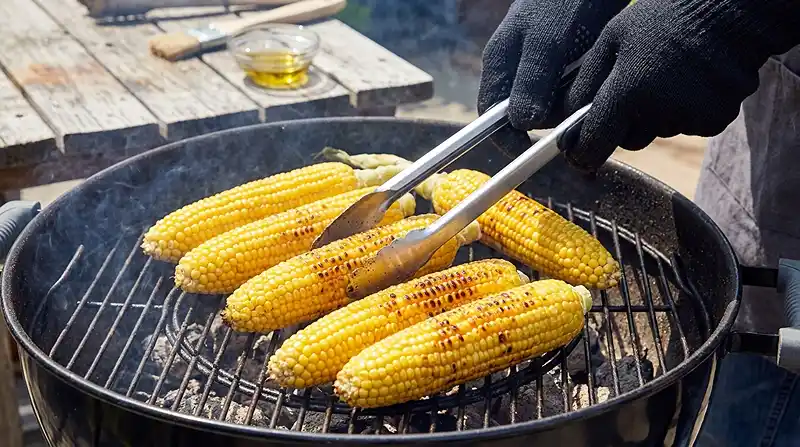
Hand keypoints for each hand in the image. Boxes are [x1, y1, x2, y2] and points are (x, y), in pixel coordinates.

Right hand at [478, 0, 628, 156]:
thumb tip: (520, 124)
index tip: (532, 156)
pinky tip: (599, 90)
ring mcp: (539, 66)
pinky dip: (582, 97)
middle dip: (547, 127)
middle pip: (522, 115)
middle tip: (576, 126)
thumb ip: (533, 81)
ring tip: (592, 105)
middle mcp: (516, 68)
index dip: (507, 142)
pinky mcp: (563, 62)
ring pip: (548, 106)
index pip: (491, 118)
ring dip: (569, 111)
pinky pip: (568, 92)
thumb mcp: (549, 40)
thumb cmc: (567, 0)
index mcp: (500, 63)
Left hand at [562, 0, 799, 171]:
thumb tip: (566, 118)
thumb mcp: (613, 39)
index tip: (577, 154)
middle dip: (625, 125)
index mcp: (627, 91)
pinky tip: (692, 82)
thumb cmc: (664, 18)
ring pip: (659, 132)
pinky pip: (688, 126)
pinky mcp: (715, 121)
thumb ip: (586, 81)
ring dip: (657, 115)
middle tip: (635, 88)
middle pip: (629, 141)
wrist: (731, 10)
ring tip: (668, 76)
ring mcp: (689, 119)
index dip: (582, 153)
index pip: (594, 144)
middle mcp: (658, 112)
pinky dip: (686, 111)